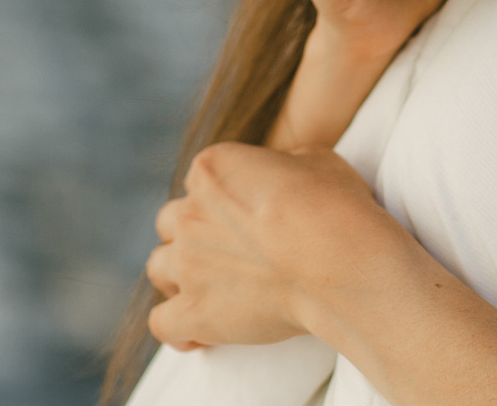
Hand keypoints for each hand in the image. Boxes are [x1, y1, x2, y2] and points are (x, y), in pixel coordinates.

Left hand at [145, 144, 407, 351]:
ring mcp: (187, 263)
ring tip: (210, 290)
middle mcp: (190, 212)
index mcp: (213, 169)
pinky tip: (199, 336)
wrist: (338, 264)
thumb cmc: (335, 208)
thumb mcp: (317, 160)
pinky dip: (177, 330)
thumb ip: (283, 165)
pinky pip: (161, 323)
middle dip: (193, 235)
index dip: (222, 198)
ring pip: (159, 267)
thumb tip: (281, 176)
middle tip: (227, 252)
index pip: (201, 180)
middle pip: (172, 222)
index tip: (247, 215)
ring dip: (179, 277)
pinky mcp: (193, 311)